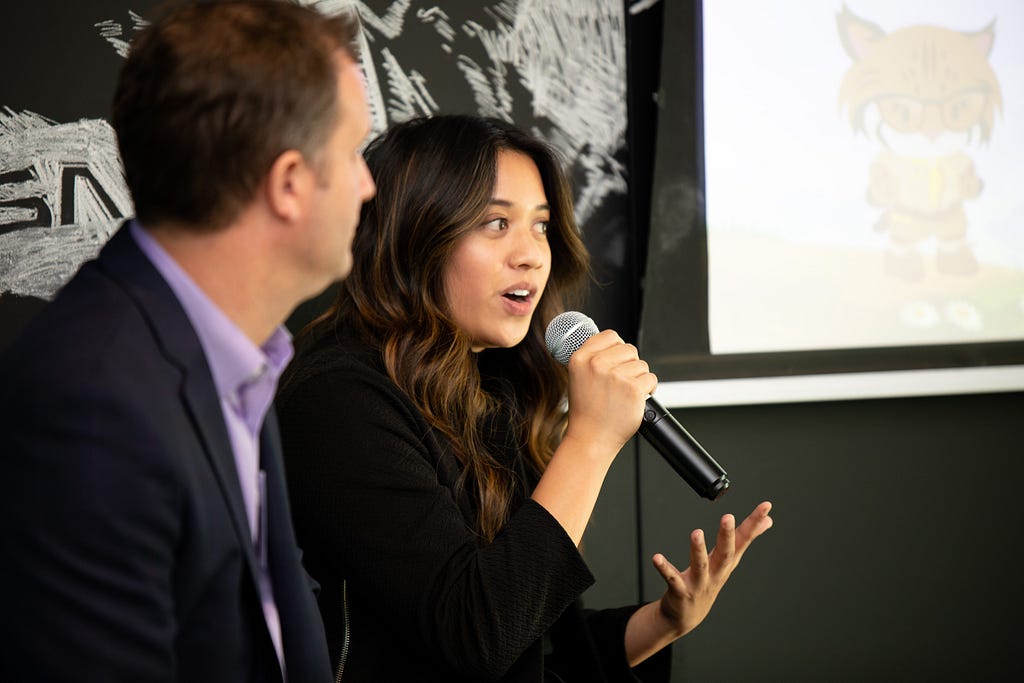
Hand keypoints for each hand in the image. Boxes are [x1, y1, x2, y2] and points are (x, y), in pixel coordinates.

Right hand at [563, 329, 656, 455]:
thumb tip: (615, 345)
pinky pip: (651, 378)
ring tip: (625, 394)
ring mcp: (615, 376)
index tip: (618, 360)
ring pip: (642, 364)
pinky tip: (637, 399)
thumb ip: (593, 359)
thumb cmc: (587, 411)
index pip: (610, 336)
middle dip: (630, 365)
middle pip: (629, 349)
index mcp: (580, 358)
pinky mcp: (633, 389)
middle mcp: (596, 364)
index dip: (618, 348)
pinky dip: (649, 389)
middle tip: (621, 384)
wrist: (590, 439)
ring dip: (639, 379)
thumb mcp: (578, 378)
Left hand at [652, 501, 773, 637]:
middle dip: (727, 536)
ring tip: (696, 533)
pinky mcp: (680, 591)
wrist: (688, 616)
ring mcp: (699, 583)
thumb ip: (746, 538)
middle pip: (725, 553)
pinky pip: (672, 578)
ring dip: (698, 550)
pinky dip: (665, 568)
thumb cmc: (709, 581)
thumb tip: (768, 521)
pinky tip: (656, 557)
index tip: (766, 506)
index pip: (744, 539)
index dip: (755, 523)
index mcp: (728, 561)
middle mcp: (716, 572)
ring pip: (700, 565)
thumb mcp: (729, 560)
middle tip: (728, 517)